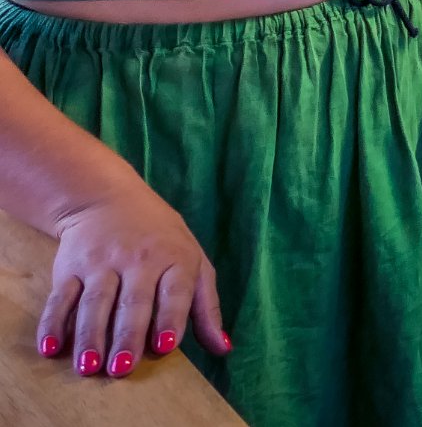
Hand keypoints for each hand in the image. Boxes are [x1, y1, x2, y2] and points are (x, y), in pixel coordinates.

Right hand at [40, 181, 230, 376]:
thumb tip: (223, 349)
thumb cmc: (161, 239)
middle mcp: (138, 259)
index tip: (164, 347)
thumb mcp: (193, 261)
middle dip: (127, 336)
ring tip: (89, 367)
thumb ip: (206, 306)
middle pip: (132, 302)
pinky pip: (60, 298)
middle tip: (121, 369)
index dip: (170, 318)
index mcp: (175, 258)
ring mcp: (100, 262)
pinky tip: (50, 348)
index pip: (174, 292)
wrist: (107, 199)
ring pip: (94, 303)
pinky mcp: (69, 267)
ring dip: (90, 336)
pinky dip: (53, 323)